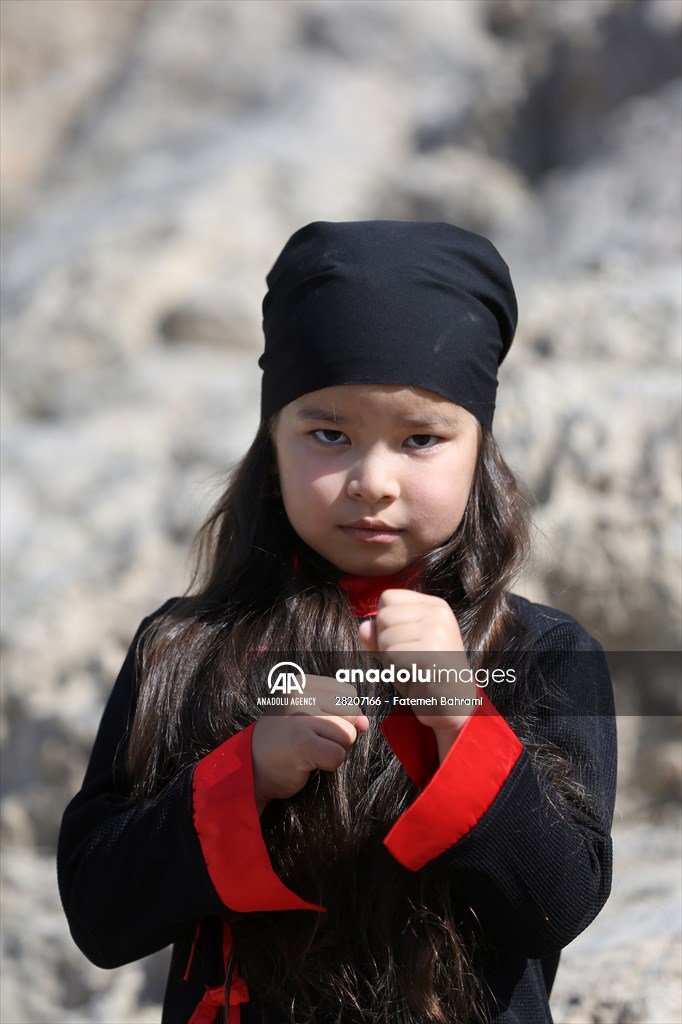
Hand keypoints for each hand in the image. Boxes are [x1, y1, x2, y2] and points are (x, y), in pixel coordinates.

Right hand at [251, 675, 368, 813]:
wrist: (251, 768)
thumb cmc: (285, 740)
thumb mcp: (311, 716)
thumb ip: (340, 713)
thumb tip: (365, 724)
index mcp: (303, 682)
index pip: (348, 693)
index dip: (342, 714)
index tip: (316, 725)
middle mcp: (301, 694)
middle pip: (351, 713)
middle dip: (340, 733)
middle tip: (312, 739)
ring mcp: (301, 717)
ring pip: (348, 735)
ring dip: (334, 749)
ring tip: (310, 750)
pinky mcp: (303, 743)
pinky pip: (338, 755)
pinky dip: (329, 764)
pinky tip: (308, 762)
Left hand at [358, 589, 473, 754]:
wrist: (454, 707)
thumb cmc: (425, 676)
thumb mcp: (400, 649)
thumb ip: (379, 635)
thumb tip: (364, 627)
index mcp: (434, 606)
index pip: (388, 597)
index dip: (385, 624)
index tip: (406, 643)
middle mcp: (438, 613)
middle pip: (383, 617)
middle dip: (386, 644)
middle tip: (411, 661)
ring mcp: (437, 630)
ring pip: (385, 638)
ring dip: (392, 661)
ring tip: (415, 670)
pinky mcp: (432, 651)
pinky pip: (392, 657)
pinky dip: (398, 672)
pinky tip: (417, 678)